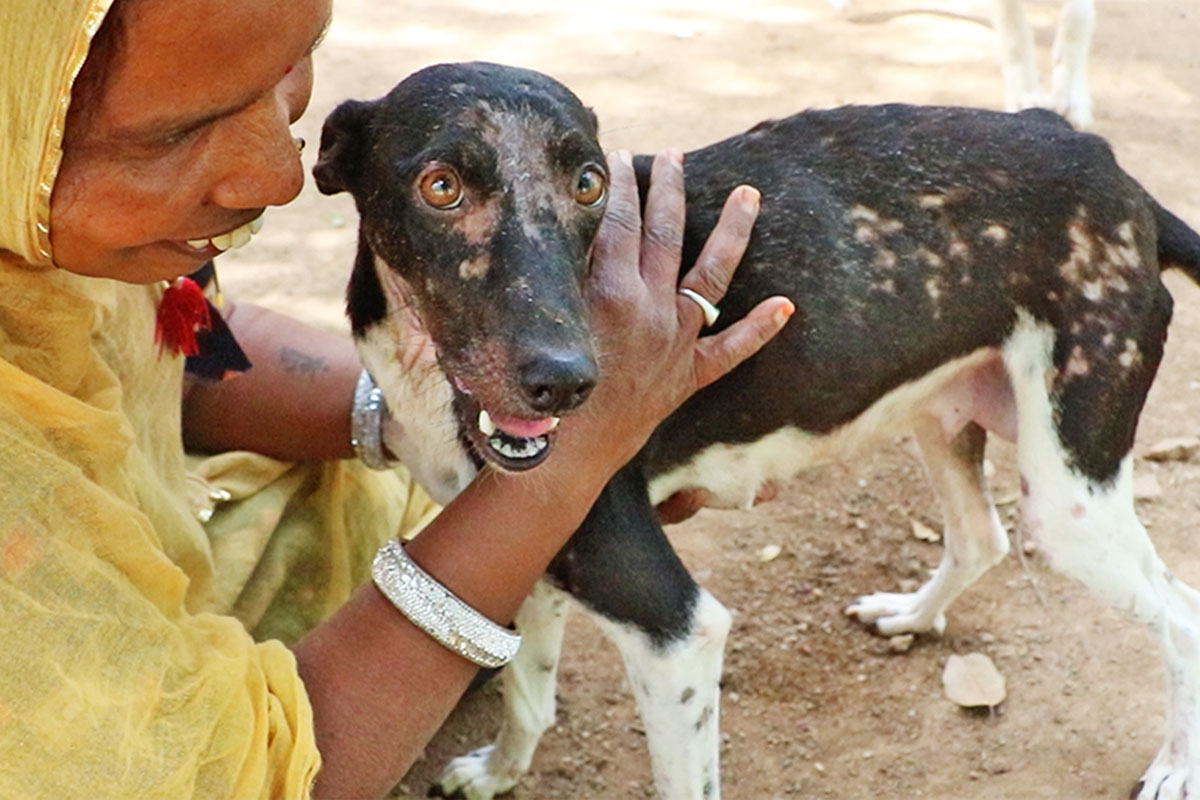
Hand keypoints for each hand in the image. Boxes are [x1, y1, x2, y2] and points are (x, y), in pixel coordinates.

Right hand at [563, 148, 794, 469]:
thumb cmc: (534, 394)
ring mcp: (675, 342)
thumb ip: (550, 277)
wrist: (562, 458)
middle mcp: (651, 310)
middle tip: (673, 156)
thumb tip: (551, 232)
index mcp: (611, 293)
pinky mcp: (686, 377)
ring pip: (712, 275)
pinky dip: (758, 329)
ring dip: (733, 231)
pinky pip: (730, 351)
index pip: (617, 219)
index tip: (617, 155)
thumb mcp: (533, 325)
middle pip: (666, 233)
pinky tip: (784, 305)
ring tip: (749, 194)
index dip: (616, 182)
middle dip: (668, 189)